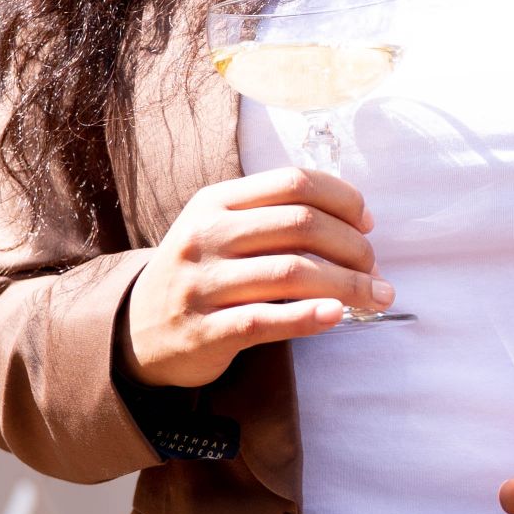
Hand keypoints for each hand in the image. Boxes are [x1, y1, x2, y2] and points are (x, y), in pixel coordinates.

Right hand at [119, 166, 393, 389]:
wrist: (136, 331)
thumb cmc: (200, 276)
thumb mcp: (220, 231)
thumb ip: (274, 220)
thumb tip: (358, 227)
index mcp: (216, 201)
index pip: (294, 182)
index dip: (343, 199)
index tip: (368, 224)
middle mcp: (207, 235)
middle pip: (300, 225)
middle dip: (353, 246)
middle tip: (376, 269)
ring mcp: (202, 284)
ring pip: (291, 273)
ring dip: (348, 285)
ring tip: (377, 296)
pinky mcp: (204, 331)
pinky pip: (264, 320)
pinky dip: (307, 317)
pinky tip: (336, 316)